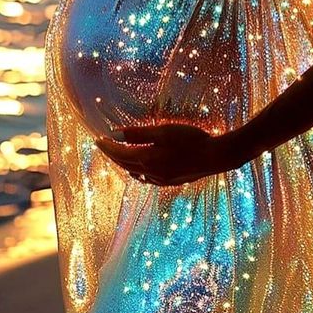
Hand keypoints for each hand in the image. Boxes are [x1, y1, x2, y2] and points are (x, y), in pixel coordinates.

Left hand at [94, 123, 245, 186]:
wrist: (215, 157)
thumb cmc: (190, 139)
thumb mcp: (163, 131)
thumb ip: (139, 134)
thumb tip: (116, 134)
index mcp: (146, 159)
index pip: (119, 153)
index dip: (107, 146)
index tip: (97, 139)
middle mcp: (150, 173)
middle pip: (124, 164)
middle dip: (112, 154)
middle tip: (103, 145)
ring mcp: (160, 179)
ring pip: (134, 172)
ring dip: (123, 163)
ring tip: (118, 154)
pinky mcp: (170, 181)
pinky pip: (145, 178)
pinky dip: (136, 171)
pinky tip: (139, 168)